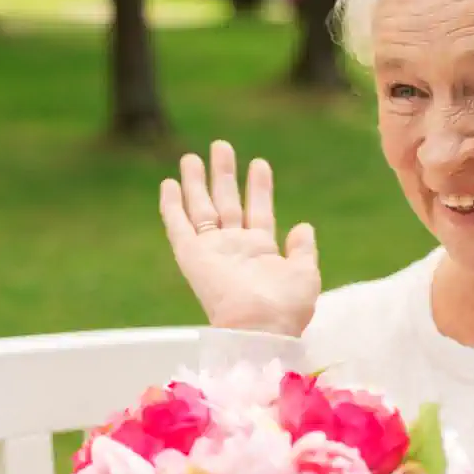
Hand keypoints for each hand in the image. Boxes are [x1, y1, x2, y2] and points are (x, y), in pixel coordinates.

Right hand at [160, 140, 320, 337]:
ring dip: (196, 182)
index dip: (259, 187)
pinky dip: (171, 206)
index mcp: (261, 252)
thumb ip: (303, 249)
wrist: (260, 326)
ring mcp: (212, 251)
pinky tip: (168, 184)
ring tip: (191, 155)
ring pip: (201, 208)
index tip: (259, 164)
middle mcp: (234, 248)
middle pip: (226, 203)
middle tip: (220, 146)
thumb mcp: (305, 273)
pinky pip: (178, 227)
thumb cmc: (285, 306)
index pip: (258, 211)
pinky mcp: (191, 256)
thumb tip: (302, 226)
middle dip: (224, 174)